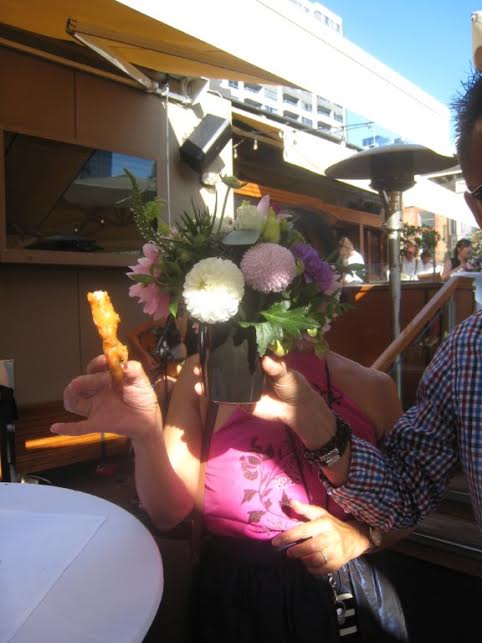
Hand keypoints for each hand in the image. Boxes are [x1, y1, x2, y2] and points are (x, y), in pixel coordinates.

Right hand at [50, 355, 160, 443]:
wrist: (148, 420)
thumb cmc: (143, 398)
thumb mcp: (142, 381)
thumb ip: (134, 370)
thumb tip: (125, 365)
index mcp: (106, 379)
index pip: (94, 367)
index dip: (96, 363)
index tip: (104, 362)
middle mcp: (97, 391)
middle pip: (81, 384)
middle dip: (87, 380)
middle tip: (104, 380)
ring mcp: (95, 407)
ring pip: (74, 401)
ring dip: (70, 396)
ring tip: (73, 390)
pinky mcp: (97, 423)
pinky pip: (79, 428)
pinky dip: (67, 428)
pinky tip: (56, 427)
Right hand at [193, 354, 335, 449]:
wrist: (295, 411)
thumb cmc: (293, 386)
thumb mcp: (287, 373)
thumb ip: (277, 367)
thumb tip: (265, 359)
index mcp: (256, 360)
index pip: (239, 351)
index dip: (226, 347)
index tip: (212, 342)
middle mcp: (246, 371)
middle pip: (225, 364)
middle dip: (210, 361)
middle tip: (199, 359)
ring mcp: (241, 386)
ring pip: (221, 380)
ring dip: (207, 376)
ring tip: (196, 373)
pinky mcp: (239, 400)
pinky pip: (224, 396)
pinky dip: (212, 393)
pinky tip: (201, 390)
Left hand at [271, 499, 369, 574]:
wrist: (354, 538)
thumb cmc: (332, 525)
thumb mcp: (320, 514)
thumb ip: (304, 509)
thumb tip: (290, 502)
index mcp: (324, 523)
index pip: (303, 530)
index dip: (288, 536)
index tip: (275, 542)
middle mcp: (331, 537)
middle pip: (310, 547)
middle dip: (296, 551)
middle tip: (288, 553)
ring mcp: (335, 552)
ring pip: (315, 560)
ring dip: (304, 560)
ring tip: (300, 557)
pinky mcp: (337, 564)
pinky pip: (321, 570)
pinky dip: (312, 569)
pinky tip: (308, 564)